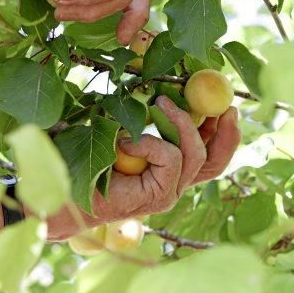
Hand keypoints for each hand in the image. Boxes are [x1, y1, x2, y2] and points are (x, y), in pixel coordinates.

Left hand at [87, 96, 240, 223]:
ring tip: (161, 103)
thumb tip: (168, 95)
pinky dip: (151, 143)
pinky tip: (125, 141)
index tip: (224, 107)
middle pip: (213, 161)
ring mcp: (169, 194)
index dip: (222, 134)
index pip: (210, 157)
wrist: (69, 193)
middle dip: (224, 132)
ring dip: (182, 123)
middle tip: (224, 107)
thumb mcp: (128, 134)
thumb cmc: (92, 161)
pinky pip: (170, 159)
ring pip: (196, 156)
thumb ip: (150, 125)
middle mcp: (176, 185)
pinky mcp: (159, 197)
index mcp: (172, 173)